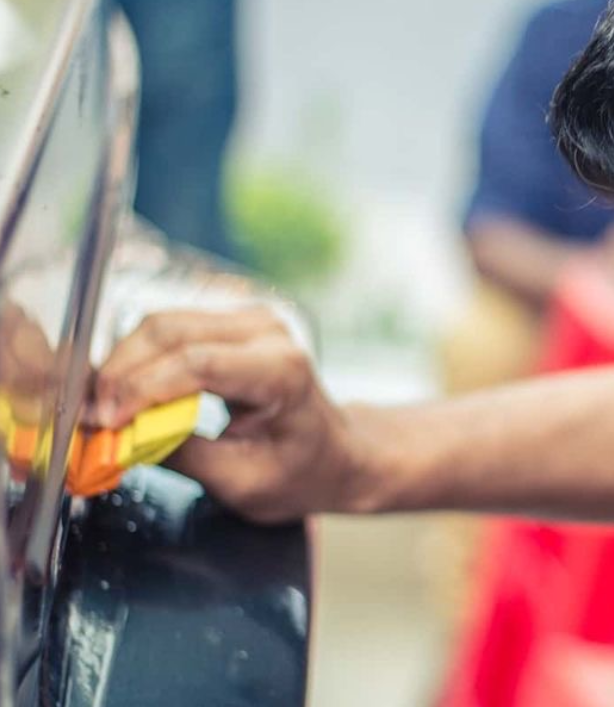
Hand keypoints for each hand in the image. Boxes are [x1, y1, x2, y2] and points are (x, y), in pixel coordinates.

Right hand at [90, 307, 358, 522]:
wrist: (337, 455)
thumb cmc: (302, 473)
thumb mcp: (242, 482)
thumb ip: (181, 455)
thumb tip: (118, 439)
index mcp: (282, 370)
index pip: (197, 363)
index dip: (141, 390)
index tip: (104, 422)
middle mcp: (268, 332)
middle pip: (170, 332)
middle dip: (119, 373)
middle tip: (87, 416)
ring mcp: (250, 321)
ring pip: (162, 325)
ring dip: (122, 364)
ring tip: (99, 407)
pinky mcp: (231, 324)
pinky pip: (171, 331)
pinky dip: (138, 359)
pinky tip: (121, 392)